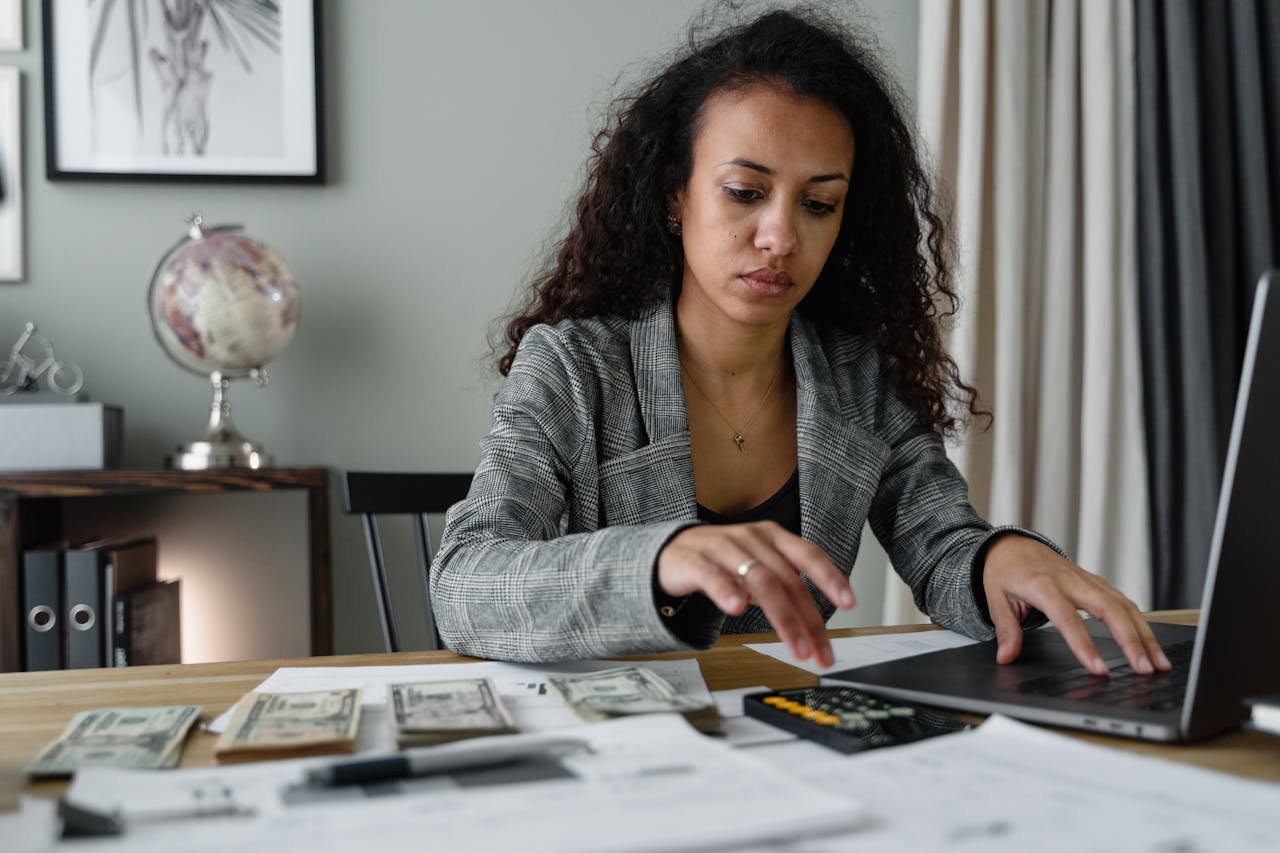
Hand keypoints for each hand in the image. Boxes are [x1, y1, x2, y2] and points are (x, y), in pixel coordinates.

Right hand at [657, 521, 855, 666]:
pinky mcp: (694, 561)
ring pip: (760, 580)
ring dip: (782, 617)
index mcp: (772, 538)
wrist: (669, 552)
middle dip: (808, 620)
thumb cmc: (720, 562)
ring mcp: (722, 547)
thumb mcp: (758, 569)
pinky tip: (737, 609)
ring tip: (794, 645)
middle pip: (787, 579)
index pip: (808, 554)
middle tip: (819, 651)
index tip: (850, 602)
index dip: (831, 577)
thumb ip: (785, 588)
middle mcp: (751, 538)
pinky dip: (727, 592)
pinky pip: (713, 576)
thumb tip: (815, 623)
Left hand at [981, 534, 1171, 675]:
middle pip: (1109, 609)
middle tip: (1144, 670)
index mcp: (1043, 585)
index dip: (1084, 645)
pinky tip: (1151, 644)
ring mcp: (1087, 581)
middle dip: (1131, 641)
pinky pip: (1123, 602)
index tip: (1099, 669)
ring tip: (1159, 664)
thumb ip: (1006, 629)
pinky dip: (1140, 623)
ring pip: (1124, 605)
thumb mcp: (996, 598)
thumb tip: (1006, 657)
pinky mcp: (1096, 583)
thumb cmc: (1004, 570)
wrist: (1011, 545)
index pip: (1068, 619)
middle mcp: (1071, 581)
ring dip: (1145, 635)